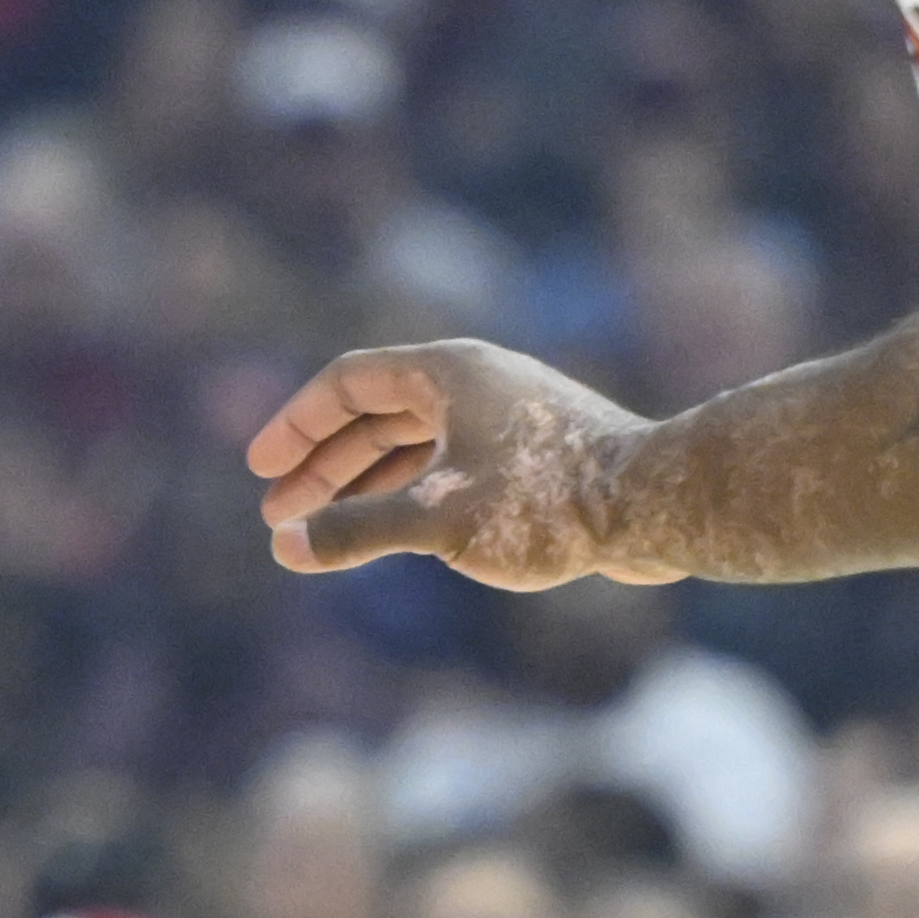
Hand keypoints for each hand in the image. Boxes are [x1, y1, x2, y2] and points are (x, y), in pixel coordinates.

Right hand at [245, 341, 680, 589]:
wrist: (659, 506)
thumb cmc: (548, 503)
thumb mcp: (436, 519)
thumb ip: (355, 530)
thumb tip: (287, 546)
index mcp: (446, 371)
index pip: (346, 382)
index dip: (294, 426)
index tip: (260, 473)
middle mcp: (473, 383)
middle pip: (374, 416)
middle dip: (321, 468)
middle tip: (279, 517)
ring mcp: (504, 418)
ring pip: (413, 445)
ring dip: (362, 486)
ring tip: (321, 533)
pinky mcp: (532, 456)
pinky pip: (448, 466)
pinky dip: (409, 495)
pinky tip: (392, 534)